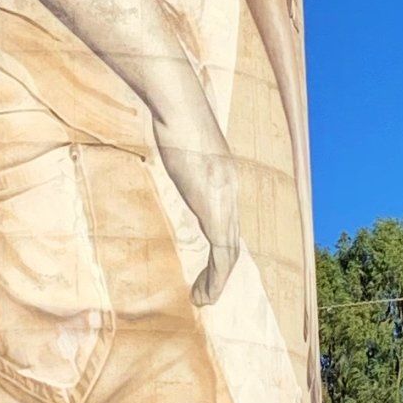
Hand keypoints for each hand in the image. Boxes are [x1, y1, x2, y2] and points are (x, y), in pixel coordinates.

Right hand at [152, 90, 240, 307]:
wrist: (178, 102)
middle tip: (207, 290)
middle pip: (232, 239)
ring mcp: (225, 199)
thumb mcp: (179, 135)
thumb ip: (180, 145)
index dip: (220, 245)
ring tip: (203, 300)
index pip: (227, 219)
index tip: (207, 263)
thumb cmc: (173, 110)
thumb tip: (169, 134)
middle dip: (222, 269)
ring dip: (218, 280)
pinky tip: (205, 293)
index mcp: (223, 176)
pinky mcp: (214, 208)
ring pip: (230, 252)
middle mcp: (230, 190)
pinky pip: (222, 253)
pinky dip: (216, 277)